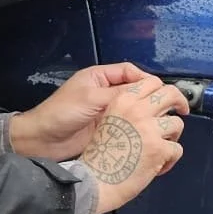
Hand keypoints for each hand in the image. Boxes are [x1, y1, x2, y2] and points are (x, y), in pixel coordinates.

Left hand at [9, 62, 157, 160]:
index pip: (130, 72)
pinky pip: (128, 125)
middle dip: (153, 97)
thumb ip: (119, 95)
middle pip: (136, 90)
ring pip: (134, 109)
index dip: (147, 79)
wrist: (42, 141)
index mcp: (99, 78)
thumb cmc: (61, 114)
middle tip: (171, 108)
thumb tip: (146, 94)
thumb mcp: (91, 99)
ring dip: (148, 114)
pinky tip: (150, 134)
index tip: (163, 91)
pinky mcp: (107, 130)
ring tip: (164, 122)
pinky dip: (140, 128)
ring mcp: (107, 112)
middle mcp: (105, 93)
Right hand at [82, 79, 188, 213]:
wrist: (96, 180)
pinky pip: (177, 149)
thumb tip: (153, 110)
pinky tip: (158, 166)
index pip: (152, 82)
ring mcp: (150, 129)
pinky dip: (170, 159)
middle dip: (180, 102)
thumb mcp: (108, 120)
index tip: (167, 100)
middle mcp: (138, 110)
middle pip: (171, 94)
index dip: (163, 91)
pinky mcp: (160, 149)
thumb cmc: (99, 157)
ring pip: (177, 123)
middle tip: (181, 111)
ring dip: (172, 136)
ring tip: (161, 148)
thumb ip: (129, 111)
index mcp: (123, 101)